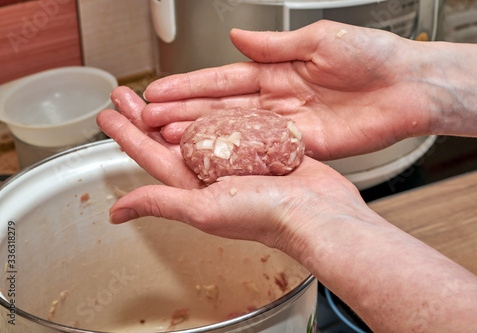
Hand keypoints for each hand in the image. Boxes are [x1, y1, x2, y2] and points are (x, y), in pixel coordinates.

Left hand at [97, 87, 369, 254]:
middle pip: (169, 138)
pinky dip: (216, 111)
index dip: (127, 135)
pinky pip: (233, 125)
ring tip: (158, 94)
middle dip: (144, 116)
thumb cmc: (265, 216)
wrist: (317, 212)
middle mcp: (211, 173)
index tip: (108, 116)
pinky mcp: (260, 148)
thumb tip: (118, 212)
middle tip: (126, 95)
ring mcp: (236, 160)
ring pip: (199, 128)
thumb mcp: (203, 209)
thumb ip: (161, 203)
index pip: (150, 156)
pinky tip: (207, 101)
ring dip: (177, 110)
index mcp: (194, 188)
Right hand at [141, 20, 430, 159]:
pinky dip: (234, 155)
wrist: (408, 87)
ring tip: (164, 138)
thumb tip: (238, 38)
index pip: (222, 80)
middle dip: (181, 112)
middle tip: (147, 119)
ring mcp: (286, 125)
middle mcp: (276, 98)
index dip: (188, 86)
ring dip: (199, 135)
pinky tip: (210, 157)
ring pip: (233, 131)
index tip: (158, 90)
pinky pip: (261, 151)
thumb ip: (275, 45)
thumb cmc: (372, 55)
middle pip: (219, 108)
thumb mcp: (319, 39)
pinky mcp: (302, 147)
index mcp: (277, 69)